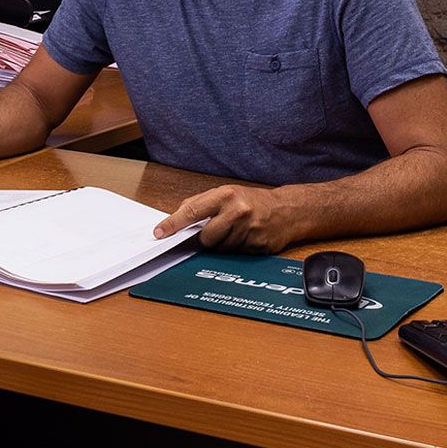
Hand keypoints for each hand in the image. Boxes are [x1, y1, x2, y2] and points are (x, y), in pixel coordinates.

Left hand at [154, 184, 302, 253]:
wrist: (287, 210)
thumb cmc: (253, 201)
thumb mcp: (227, 193)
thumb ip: (200, 204)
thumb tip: (176, 218)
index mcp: (226, 195)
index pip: (192, 211)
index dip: (173, 224)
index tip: (159, 233)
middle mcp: (237, 211)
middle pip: (206, 237)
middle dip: (207, 238)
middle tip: (218, 229)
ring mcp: (249, 229)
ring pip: (220, 249)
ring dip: (223, 244)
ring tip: (237, 231)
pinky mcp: (258, 245)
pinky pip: (236, 255)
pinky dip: (237, 249)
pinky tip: (247, 237)